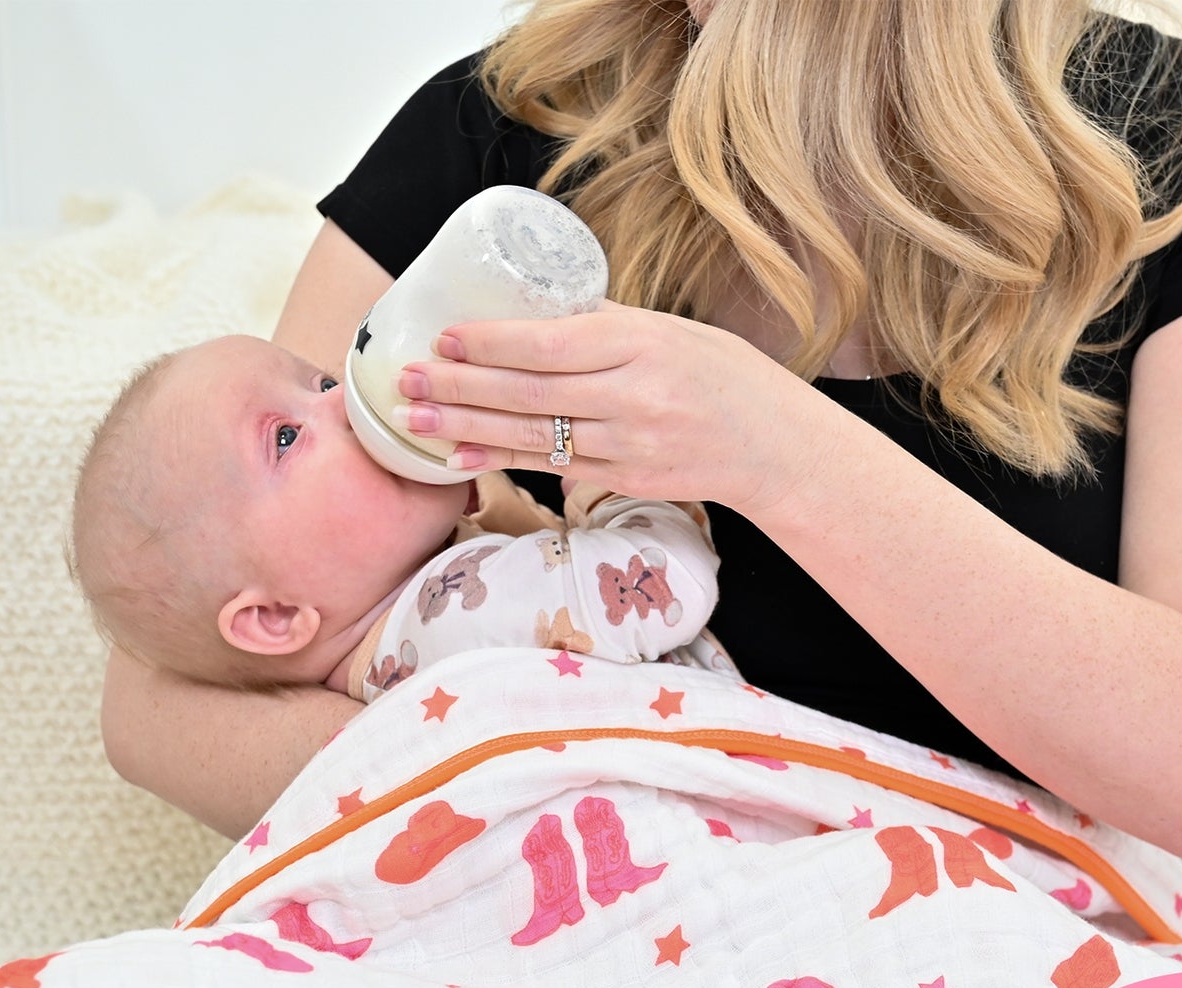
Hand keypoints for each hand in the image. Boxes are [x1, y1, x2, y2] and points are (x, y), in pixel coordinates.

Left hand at [392, 301, 842, 517]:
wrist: (776, 446)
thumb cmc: (726, 377)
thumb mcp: (672, 332)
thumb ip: (606, 327)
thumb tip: (537, 313)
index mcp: (642, 346)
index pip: (550, 344)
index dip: (490, 342)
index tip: (443, 334)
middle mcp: (633, 398)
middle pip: (530, 392)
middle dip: (460, 385)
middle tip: (405, 378)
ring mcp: (630, 446)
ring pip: (533, 435)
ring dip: (468, 426)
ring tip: (416, 417)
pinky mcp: (628, 480)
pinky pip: (555, 468)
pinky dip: (504, 460)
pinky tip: (462, 455)